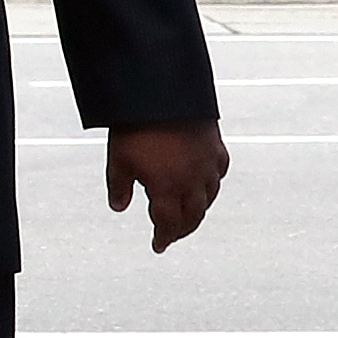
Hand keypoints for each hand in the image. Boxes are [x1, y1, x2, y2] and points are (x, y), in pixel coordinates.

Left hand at [106, 119, 227, 251]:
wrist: (162, 91)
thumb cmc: (137, 126)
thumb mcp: (118, 160)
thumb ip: (119, 187)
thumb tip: (119, 206)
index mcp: (167, 189)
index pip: (168, 224)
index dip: (163, 238)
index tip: (159, 245)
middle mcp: (192, 181)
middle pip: (192, 216)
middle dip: (182, 229)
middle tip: (173, 235)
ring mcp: (207, 164)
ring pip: (209, 197)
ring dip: (199, 210)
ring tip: (189, 214)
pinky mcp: (215, 146)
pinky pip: (218, 172)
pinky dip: (212, 183)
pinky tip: (206, 182)